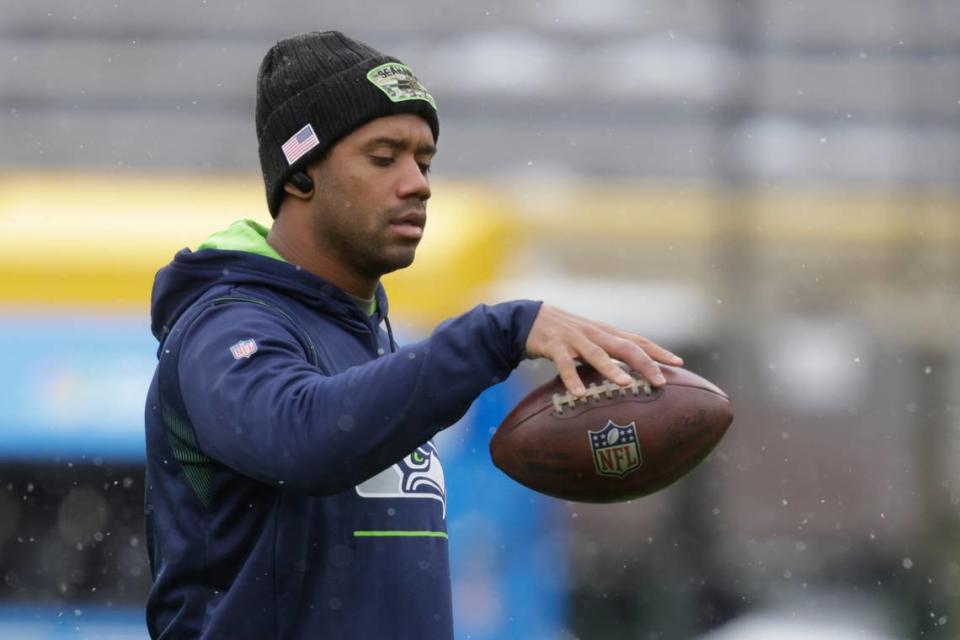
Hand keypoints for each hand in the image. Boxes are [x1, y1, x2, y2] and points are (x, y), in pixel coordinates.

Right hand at [525, 304, 682, 396]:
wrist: (529, 318)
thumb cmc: (564, 334)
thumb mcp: (590, 341)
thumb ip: (608, 354)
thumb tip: (631, 375)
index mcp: (605, 333)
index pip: (637, 340)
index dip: (658, 351)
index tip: (678, 363)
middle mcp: (594, 333)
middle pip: (624, 346)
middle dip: (644, 363)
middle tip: (660, 381)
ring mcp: (574, 338)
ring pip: (597, 353)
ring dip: (612, 369)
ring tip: (626, 384)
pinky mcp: (554, 345)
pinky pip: (563, 363)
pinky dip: (571, 378)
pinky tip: (580, 394)